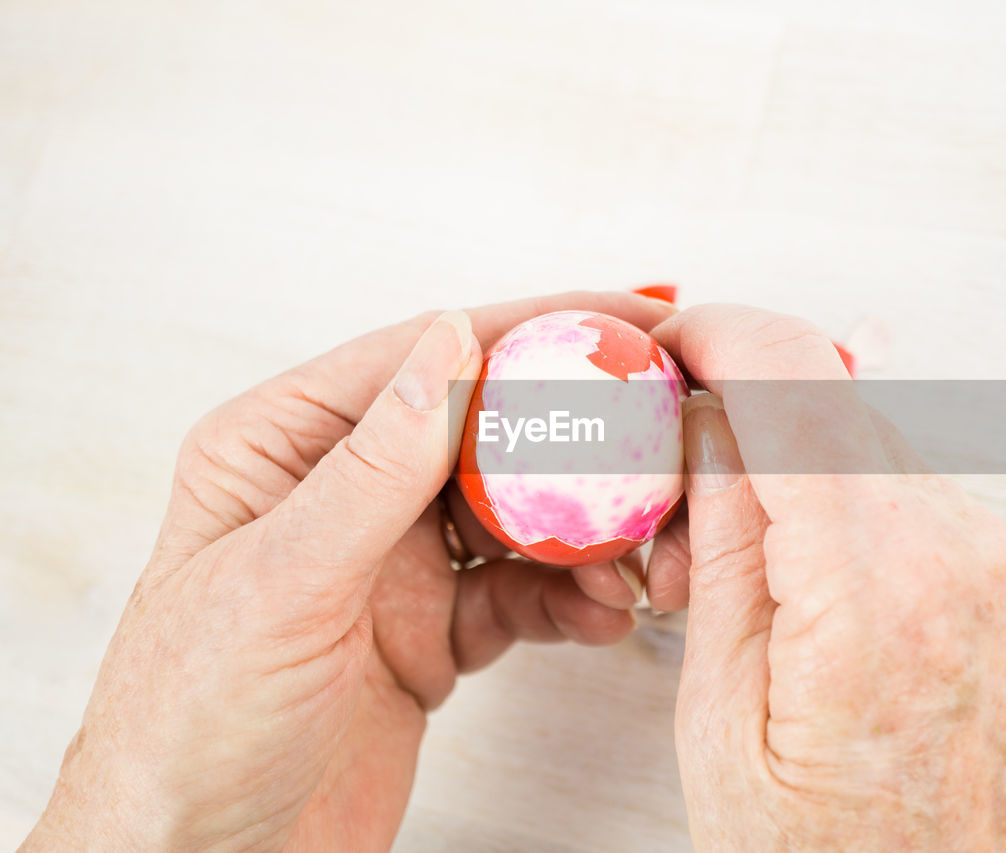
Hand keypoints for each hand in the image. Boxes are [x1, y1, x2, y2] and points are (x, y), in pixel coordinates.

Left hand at [21, 290, 676, 852]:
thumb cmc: (190, 726)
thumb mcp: (282, 582)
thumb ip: (375, 464)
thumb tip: (451, 338)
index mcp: (281, 447)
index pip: (422, 359)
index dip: (530, 327)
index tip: (626, 317)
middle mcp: (342, 492)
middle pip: (486, 431)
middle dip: (578, 436)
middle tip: (666, 432)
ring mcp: (393, 562)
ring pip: (518, 513)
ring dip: (588, 530)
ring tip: (643, 553)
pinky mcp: (431, 630)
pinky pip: (522, 594)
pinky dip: (570, 600)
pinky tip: (603, 614)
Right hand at [647, 306, 1005, 850]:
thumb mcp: (719, 714)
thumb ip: (724, 546)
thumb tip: (709, 425)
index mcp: (876, 589)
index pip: (794, 381)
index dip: (719, 335)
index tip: (670, 343)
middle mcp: (966, 560)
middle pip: (834, 405)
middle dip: (742, 421)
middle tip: (677, 502)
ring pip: (875, 448)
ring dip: (796, 472)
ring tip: (746, 573)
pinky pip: (921, 500)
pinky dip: (853, 511)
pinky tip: (811, 586)